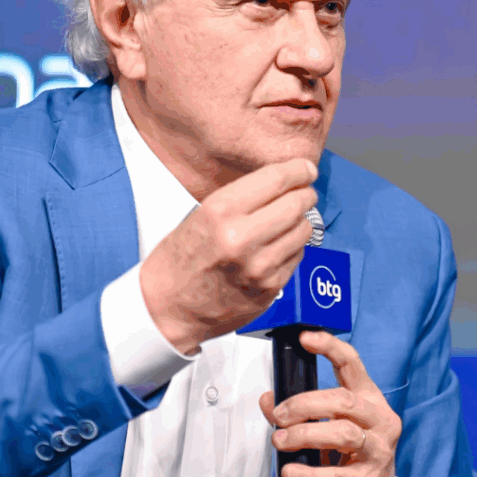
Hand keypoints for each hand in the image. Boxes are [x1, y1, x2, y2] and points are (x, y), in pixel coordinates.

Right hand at [139, 158, 317, 352]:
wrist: (169, 307)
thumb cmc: (181, 258)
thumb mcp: (201, 215)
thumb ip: (241, 199)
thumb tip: (283, 184)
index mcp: (220, 211)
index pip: (276, 180)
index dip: (298, 170)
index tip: (306, 168)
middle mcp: (242, 237)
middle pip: (296, 204)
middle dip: (305, 194)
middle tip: (304, 193)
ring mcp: (259, 266)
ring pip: (303, 230)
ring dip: (301, 221)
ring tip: (288, 221)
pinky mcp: (270, 287)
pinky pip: (297, 256)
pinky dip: (293, 247)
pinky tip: (278, 246)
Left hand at [258, 330, 414, 476]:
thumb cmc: (348, 461)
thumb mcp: (324, 431)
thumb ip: (296, 412)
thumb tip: (267, 399)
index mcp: (369, 400)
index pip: (352, 364)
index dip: (329, 347)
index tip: (305, 338)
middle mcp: (380, 421)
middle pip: (343, 399)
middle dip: (304, 404)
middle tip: (279, 416)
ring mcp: (378, 453)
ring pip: (342, 432)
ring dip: (304, 434)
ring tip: (279, 441)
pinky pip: (336, 476)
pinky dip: (308, 474)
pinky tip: (290, 472)